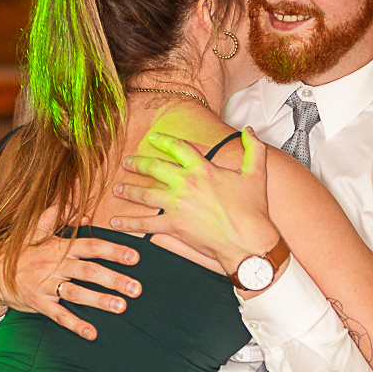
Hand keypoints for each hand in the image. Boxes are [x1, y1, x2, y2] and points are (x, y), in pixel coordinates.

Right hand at [0, 221, 141, 341]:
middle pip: (88, 271)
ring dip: (99, 300)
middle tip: (136, 287)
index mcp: (57, 247)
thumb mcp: (33, 229)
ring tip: (121, 307)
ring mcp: (45, 286)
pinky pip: (58, 316)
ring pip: (76, 293)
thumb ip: (56, 217)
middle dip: (113, 279)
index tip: (135, 256)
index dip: (113, 250)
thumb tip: (80, 208)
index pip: (90, 246)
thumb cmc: (16, 251)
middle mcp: (54, 266)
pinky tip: (92, 333)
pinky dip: (75, 325)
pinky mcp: (38, 304)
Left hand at [109, 128, 278, 277]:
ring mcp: (177, 206)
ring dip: (128, 191)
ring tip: (116, 189)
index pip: (177, 147)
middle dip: (137, 164)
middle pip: (154, 168)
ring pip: (144, 195)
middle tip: (125, 162)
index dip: (162, 141)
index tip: (152, 139)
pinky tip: (116, 222)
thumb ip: (253, 148)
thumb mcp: (256, 173)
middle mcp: (185, 184)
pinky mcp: (173, 227)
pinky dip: (129, 224)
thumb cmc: (253, 209)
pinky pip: (145, 224)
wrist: (248, 241)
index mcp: (202, 168)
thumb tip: (249, 130)